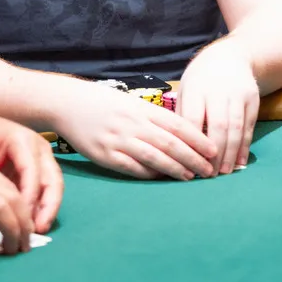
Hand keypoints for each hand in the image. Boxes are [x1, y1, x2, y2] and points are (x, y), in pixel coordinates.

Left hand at [0, 108, 63, 232]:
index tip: (21, 217)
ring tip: (37, 230)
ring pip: (54, 186)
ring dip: (48, 209)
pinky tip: (32, 223)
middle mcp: (39, 148)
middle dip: (48, 206)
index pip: (32, 170)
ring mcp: (43, 158)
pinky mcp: (41, 169)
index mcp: (23, 140)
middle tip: (38, 229)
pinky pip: (47, 190)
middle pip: (52, 179)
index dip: (29, 195)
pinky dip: (42, 207)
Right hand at [55, 81, 217, 179]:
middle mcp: (133, 124)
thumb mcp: (130, 103)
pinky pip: (132, 168)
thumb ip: (153, 116)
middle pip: (170, 144)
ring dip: (175, 169)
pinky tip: (161, 179)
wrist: (68, 103)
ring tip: (191, 176)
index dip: (198, 139)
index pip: (177, 125)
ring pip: (154, 157)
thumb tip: (180, 134)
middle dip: (193, 158)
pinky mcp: (105, 155)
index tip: (213, 150)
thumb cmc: (103, 103)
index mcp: (142, 108)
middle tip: (209, 170)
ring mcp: (118, 140)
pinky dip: (149, 174)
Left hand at [179, 40, 260, 173]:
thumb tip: (177, 148)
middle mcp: (218, 90)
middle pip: (218, 125)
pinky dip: (244, 146)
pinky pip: (249, 126)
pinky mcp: (253, 99)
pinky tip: (239, 161)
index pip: (193, 118)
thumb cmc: (201, 78)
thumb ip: (183, 114)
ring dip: (231, 153)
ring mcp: (238, 94)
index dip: (193, 143)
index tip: (189, 163)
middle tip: (210, 175)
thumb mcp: (186, 89)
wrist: (230, 56)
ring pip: (236, 127)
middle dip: (215, 154)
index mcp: (196, 88)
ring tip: (225, 172)